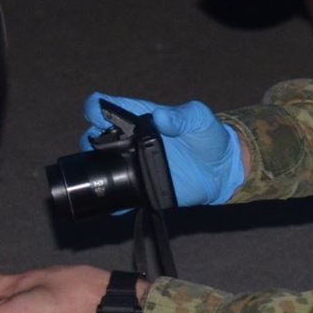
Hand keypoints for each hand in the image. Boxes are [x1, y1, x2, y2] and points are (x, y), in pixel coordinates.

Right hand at [84, 93, 246, 207]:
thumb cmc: (209, 135)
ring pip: (101, 167)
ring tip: (105, 172)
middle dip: (90, 141)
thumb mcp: (198, 118)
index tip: (99, 117)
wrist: (222, 169)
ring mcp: (132, 165)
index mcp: (138, 116)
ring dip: (96, 169)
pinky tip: (114, 204)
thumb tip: (161, 117)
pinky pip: (121, 196)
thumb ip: (182, 115)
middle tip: (103, 148)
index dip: (95, 110)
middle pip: (93, 138)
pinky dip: (114, 202)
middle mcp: (129, 140)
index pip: (104, 108)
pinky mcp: (141, 188)